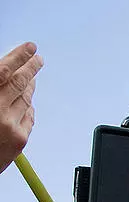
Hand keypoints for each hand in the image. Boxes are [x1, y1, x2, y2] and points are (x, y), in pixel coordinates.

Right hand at [0, 42, 41, 174]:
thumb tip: (4, 70)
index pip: (3, 70)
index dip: (18, 56)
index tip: (30, 48)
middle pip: (20, 83)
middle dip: (31, 68)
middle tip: (38, 58)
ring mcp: (10, 126)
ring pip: (26, 99)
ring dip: (29, 86)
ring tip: (31, 77)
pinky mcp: (20, 140)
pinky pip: (28, 118)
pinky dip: (27, 108)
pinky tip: (27, 103)